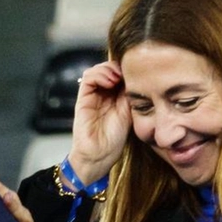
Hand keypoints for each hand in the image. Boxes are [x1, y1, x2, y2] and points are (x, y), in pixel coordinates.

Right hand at [69, 61, 131, 185]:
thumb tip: (138, 77)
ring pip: (97, 70)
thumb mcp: (129, 112)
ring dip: (108, 68)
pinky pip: (88, 79)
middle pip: (108, 68)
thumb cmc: (114, 139)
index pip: (120, 74)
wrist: (99, 155)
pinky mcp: (83, 99)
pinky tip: (110, 81)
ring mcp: (92, 95)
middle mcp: (103, 93)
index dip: (127, 69)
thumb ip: (131, 95)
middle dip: (119, 66)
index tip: (138, 71)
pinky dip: (99, 75)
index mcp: (115, 96)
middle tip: (128, 71)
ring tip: (118, 76)